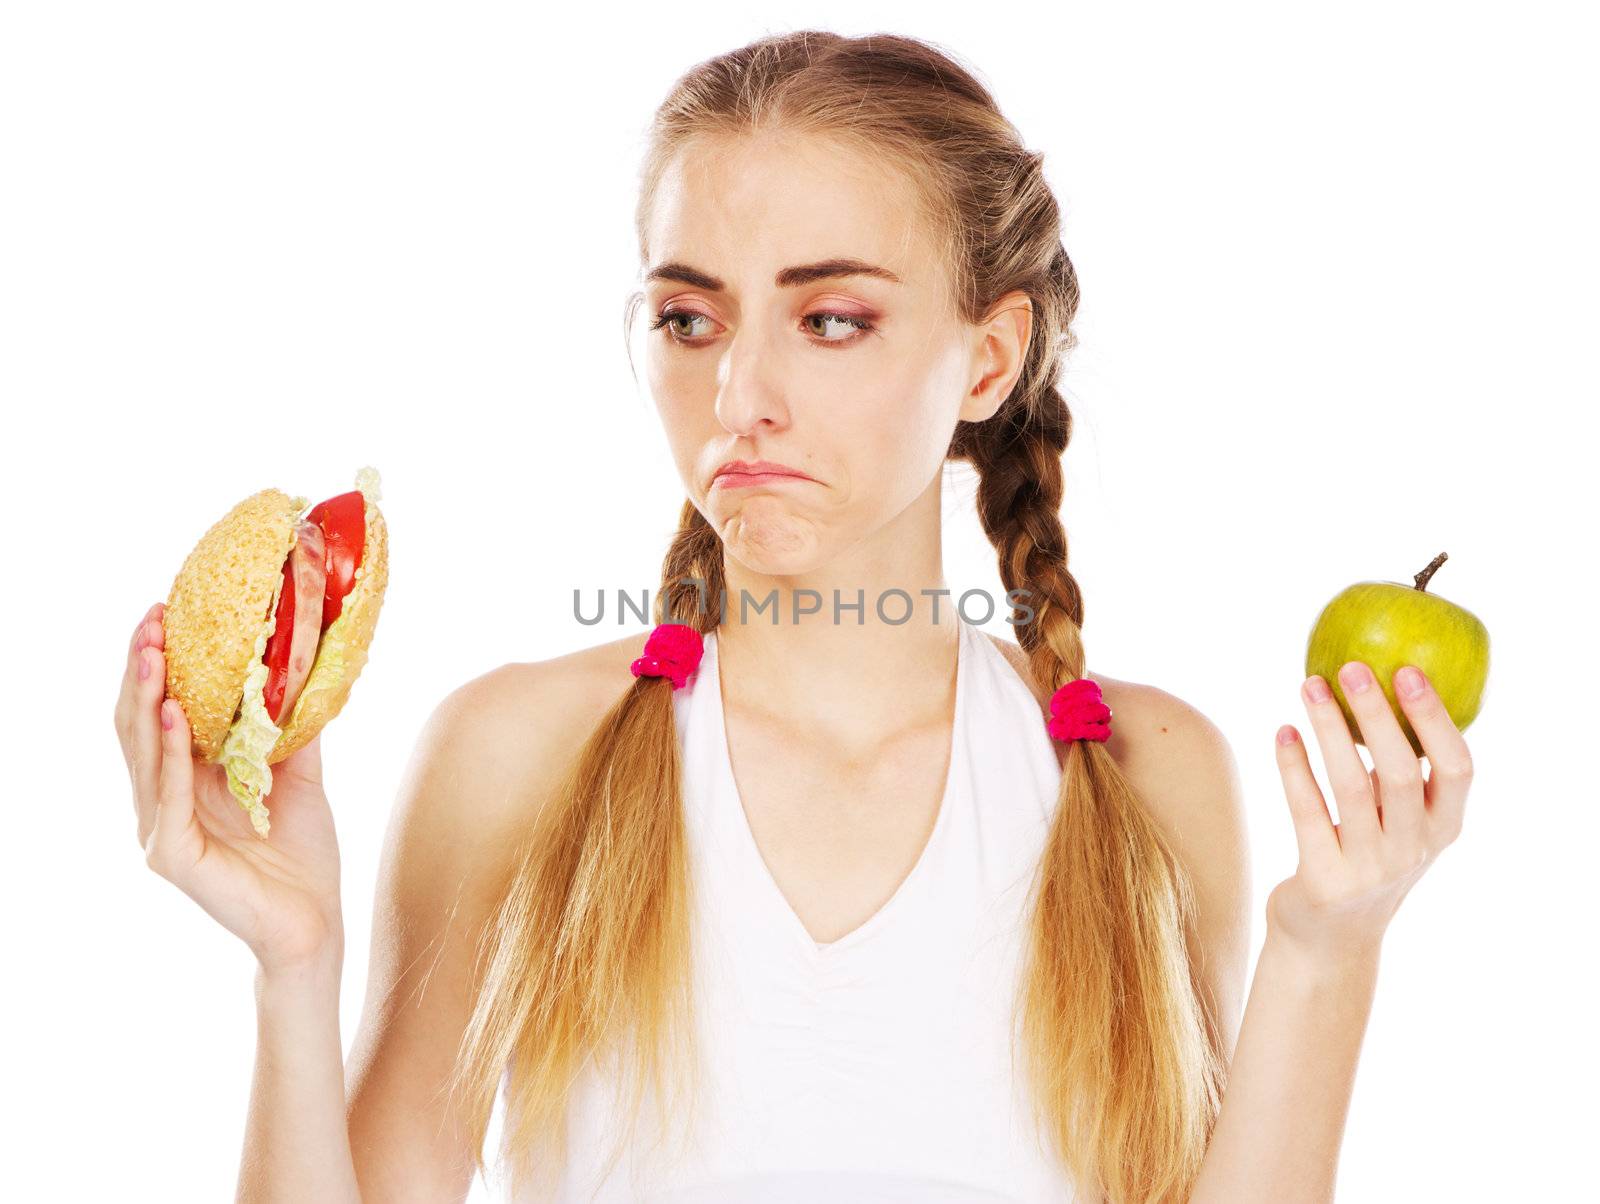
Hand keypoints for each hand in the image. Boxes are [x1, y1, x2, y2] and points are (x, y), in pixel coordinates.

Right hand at [114, 601, 343, 973]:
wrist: (314, 923)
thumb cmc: (302, 856)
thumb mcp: (299, 778)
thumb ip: (290, 732)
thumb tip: (301, 672)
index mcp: (187, 781)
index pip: (158, 712)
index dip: (157, 664)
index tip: (165, 612)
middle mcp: (163, 802)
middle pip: (140, 725)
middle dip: (142, 669)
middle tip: (150, 619)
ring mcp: (161, 830)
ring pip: (143, 753)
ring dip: (146, 698)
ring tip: (151, 652)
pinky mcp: (172, 855)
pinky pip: (166, 796)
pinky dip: (169, 752)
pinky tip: (175, 713)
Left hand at [1267, 660, 1473, 965]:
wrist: (1330, 939)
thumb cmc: (1364, 856)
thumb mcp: (1397, 820)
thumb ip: (1398, 770)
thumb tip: (1376, 684)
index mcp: (1443, 827)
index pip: (1458, 768)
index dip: (1435, 719)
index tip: (1409, 670)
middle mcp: (1413, 849)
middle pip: (1401, 773)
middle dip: (1378, 715)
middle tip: (1352, 667)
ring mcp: (1369, 869)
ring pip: (1349, 787)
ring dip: (1328, 730)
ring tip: (1309, 686)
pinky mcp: (1324, 880)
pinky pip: (1306, 810)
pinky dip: (1294, 766)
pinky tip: (1284, 731)